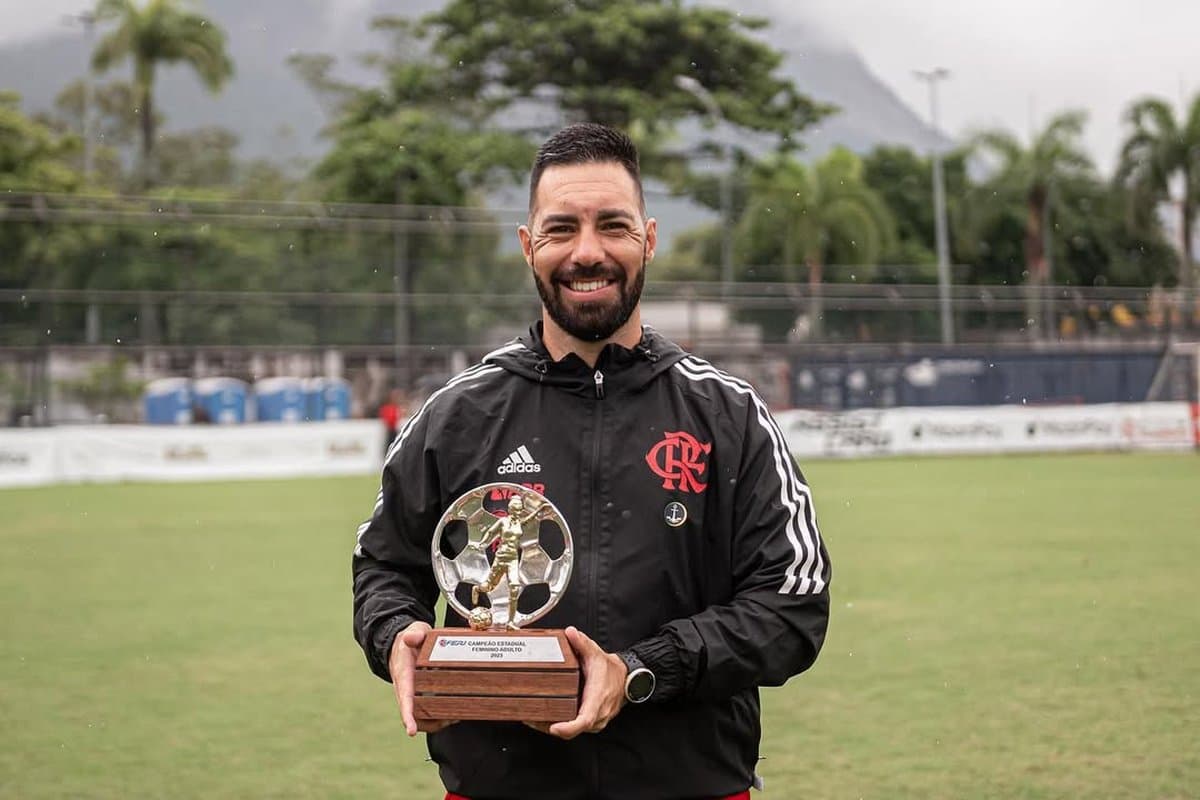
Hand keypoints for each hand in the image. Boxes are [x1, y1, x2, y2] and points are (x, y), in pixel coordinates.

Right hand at [388, 620, 456, 735]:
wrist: (402, 644)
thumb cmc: (411, 640)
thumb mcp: (414, 631)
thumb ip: (414, 634)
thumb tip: (409, 638)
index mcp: (403, 675)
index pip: (404, 697)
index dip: (408, 715)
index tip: (410, 731)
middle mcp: (405, 690)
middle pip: (413, 715)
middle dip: (430, 722)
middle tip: (451, 718)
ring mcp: (412, 696)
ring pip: (421, 718)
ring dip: (436, 722)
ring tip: (456, 718)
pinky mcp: (419, 698)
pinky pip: (426, 714)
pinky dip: (439, 717)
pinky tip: (454, 713)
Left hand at [529, 626, 626, 739]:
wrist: (625, 679)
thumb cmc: (610, 671)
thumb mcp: (595, 654)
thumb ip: (582, 643)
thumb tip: (570, 632)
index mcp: (597, 699)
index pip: (584, 720)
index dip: (568, 727)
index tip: (554, 727)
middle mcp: (597, 714)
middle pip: (572, 729)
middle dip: (549, 726)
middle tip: (529, 718)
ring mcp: (595, 722)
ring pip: (571, 731)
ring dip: (551, 727)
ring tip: (532, 718)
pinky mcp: (591, 724)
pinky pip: (573, 729)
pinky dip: (559, 726)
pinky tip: (545, 718)